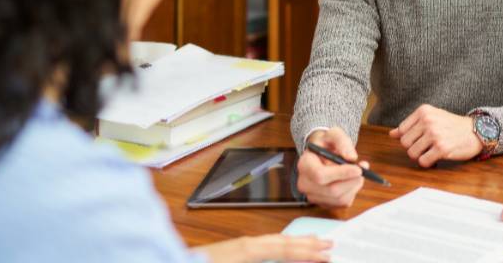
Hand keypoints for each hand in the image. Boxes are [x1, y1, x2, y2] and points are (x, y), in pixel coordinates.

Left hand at [194, 234, 331, 262]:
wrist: (173, 262)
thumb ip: (268, 261)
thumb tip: (291, 259)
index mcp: (249, 249)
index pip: (286, 250)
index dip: (308, 254)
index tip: (328, 257)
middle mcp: (246, 243)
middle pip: (284, 241)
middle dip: (307, 243)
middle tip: (329, 244)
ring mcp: (238, 245)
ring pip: (275, 241)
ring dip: (295, 242)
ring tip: (312, 241)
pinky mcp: (232, 250)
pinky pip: (264, 244)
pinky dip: (280, 244)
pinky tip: (283, 247)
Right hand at [296, 127, 366, 207]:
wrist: (322, 153)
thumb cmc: (327, 144)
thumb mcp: (334, 134)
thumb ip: (343, 142)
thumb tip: (352, 157)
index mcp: (304, 165)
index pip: (320, 175)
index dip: (341, 174)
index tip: (358, 169)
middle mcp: (305, 183)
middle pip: (332, 190)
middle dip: (352, 181)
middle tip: (363, 169)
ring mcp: (313, 196)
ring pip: (339, 199)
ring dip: (354, 186)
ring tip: (358, 173)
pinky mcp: (323, 203)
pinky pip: (343, 203)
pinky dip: (352, 192)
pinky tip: (351, 181)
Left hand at [389, 104, 482, 167]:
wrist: (476, 131)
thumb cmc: (453, 126)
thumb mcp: (432, 118)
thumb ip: (411, 125)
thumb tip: (392, 134)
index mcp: (424, 111)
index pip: (401, 130)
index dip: (409, 138)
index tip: (420, 139)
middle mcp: (428, 121)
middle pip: (405, 143)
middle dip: (414, 148)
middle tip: (426, 147)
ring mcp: (435, 134)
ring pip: (412, 153)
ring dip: (420, 156)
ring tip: (431, 152)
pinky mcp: (442, 148)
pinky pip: (423, 161)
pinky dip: (428, 163)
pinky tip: (436, 158)